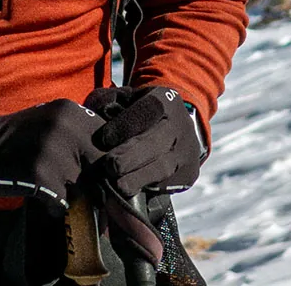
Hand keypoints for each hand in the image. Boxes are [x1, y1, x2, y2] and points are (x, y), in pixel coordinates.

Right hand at [0, 99, 101, 209]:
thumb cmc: (21, 138)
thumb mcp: (54, 122)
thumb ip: (82, 135)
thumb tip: (114, 165)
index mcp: (72, 111)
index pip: (110, 141)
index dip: (109, 162)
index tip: (102, 174)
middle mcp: (66, 126)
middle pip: (102, 165)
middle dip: (97, 182)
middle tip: (88, 192)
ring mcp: (53, 150)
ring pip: (84, 187)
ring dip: (74, 195)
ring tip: (57, 189)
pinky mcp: (41, 175)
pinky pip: (63, 202)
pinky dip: (55, 206)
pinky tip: (42, 195)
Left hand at [87, 85, 204, 195]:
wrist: (176, 131)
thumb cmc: (140, 114)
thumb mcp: (127, 98)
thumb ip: (110, 100)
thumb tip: (102, 111)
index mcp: (166, 99)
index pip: (149, 108)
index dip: (127, 123)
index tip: (104, 138)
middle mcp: (181, 124)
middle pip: (158, 141)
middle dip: (133, 155)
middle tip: (110, 165)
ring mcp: (187, 151)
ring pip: (165, 166)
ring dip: (140, 177)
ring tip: (119, 186)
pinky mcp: (188, 174)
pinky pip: (169, 184)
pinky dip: (147, 189)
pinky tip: (131, 192)